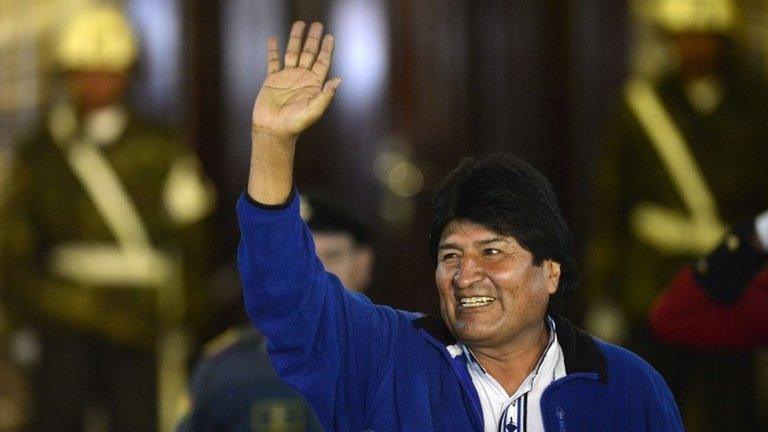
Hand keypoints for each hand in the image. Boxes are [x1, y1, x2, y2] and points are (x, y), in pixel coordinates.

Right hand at [252, 21, 340, 140]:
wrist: (274, 130)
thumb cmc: (295, 124)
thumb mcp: (314, 110)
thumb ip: (326, 94)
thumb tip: (338, 79)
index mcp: (313, 84)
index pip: (322, 62)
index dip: (326, 49)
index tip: (329, 36)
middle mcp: (302, 78)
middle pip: (309, 53)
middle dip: (313, 39)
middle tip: (317, 25)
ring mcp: (287, 77)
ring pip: (292, 53)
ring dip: (295, 39)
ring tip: (299, 24)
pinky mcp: (272, 80)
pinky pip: (273, 61)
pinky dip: (273, 50)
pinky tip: (273, 40)